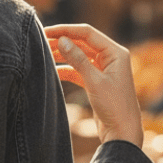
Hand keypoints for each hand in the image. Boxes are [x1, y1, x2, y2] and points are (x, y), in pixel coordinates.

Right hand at [44, 23, 143, 146]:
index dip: (66, 30)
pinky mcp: (96, 81)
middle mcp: (111, 57)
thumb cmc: (114, 106)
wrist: (122, 132)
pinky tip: (53, 71)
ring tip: (43, 54)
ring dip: (63, 55)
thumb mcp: (94, 81)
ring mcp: (103, 69)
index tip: (47, 31)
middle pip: (82, 43)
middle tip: (41, 41)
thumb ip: (77, 60)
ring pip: (79, 56)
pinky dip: (67, 69)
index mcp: (115, 52)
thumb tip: (62, 40)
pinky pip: (79, 69)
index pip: (87, 33)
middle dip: (62, 41)